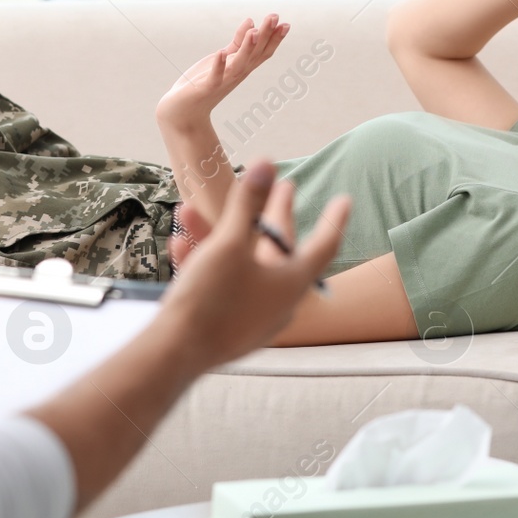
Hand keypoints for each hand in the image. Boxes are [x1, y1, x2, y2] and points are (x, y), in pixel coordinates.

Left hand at [156, 15, 288, 131]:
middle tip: (274, 17)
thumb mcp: (224, 57)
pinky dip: (218, 66)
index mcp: (242, 66)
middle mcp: (237, 74)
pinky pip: (214, 77)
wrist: (184, 110)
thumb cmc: (204, 81)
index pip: (263, 52)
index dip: (274, 39)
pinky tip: (221, 53)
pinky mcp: (206, 87)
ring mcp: (223, 81)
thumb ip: (238, 42)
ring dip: (247, 48)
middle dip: (265, 36)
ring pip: (239, 64)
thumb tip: (252, 22)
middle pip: (254, 54)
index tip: (286, 24)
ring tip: (254, 32)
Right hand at [161, 161, 347, 367]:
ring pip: (242, 264)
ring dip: (220, 235)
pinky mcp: (227, 327)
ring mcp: (253, 317)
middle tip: (284, 187)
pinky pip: (221, 285)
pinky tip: (179, 244)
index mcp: (292, 282)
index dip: (333, 218)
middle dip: (276, 214)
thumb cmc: (210, 298)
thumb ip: (246, 203)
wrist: (173, 353)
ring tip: (193, 208)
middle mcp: (279, 301)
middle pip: (281, 249)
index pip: (324, 245)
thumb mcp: (229, 243)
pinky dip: (205, 263)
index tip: (344, 200)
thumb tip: (265, 164)